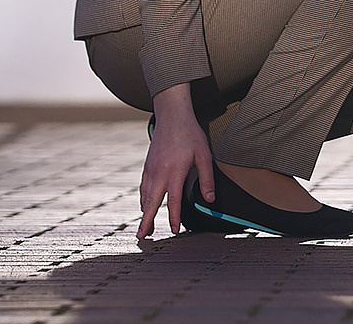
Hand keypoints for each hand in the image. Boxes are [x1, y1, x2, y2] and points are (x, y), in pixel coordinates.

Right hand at [137, 84, 213, 238]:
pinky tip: (144, 205)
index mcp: (175, 171)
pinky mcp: (147, 165)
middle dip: (146, 220)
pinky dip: (143, 198)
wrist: (172, 116)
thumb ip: (207, 178)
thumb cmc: (190, 134)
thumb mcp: (204, 155)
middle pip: (151, 202)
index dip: (173, 217)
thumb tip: (210, 200)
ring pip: (145, 195)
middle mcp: (159, 172)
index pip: (172, 200)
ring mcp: (150, 168)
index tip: (174, 229)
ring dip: (143, 212)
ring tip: (143, 228)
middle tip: (142, 237)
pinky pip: (143, 186)